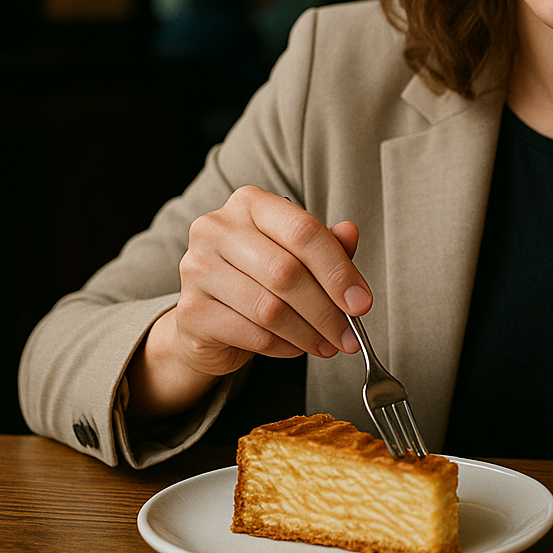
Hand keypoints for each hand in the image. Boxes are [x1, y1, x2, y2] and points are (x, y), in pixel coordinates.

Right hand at [126, 186, 372, 420]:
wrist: (209, 316)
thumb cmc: (259, 277)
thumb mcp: (297, 254)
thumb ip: (326, 244)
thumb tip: (350, 232)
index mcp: (249, 203)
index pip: (304, 231)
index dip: (338, 270)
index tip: (361, 303)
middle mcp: (216, 228)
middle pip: (287, 272)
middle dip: (327, 310)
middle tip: (349, 335)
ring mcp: (197, 268)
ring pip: (269, 308)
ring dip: (308, 333)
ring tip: (329, 345)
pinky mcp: (190, 311)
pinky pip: (251, 334)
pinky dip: (283, 346)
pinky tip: (297, 348)